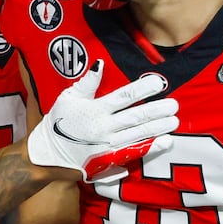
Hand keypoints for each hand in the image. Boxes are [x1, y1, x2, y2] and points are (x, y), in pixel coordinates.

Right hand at [26, 62, 178, 181]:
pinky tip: (165, 141)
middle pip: (136, 117)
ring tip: (174, 120)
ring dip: (158, 127)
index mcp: (94, 109)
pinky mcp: (109, 160)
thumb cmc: (58, 122)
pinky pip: (134, 153)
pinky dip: (151, 147)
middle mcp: (103, 128)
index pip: (123, 96)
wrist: (48, 155)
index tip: (159, 82)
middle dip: (157, 110)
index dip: (143, 89)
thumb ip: (87, 83)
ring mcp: (107, 146)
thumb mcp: (67, 98)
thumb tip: (100, 63)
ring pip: (138, 135)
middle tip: (174, 104)